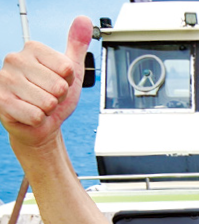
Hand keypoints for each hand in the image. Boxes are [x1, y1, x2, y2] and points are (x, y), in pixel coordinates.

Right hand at [0, 17, 91, 150]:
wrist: (41, 123)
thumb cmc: (54, 96)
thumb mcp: (72, 71)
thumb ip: (77, 46)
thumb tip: (84, 20)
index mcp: (33, 49)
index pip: (66, 68)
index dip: (68, 82)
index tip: (59, 82)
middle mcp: (15, 59)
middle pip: (58, 87)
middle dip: (58, 98)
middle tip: (49, 97)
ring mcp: (6, 79)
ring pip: (47, 102)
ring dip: (48, 110)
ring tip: (40, 105)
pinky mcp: (2, 100)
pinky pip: (35, 115)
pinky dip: (38, 120)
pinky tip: (30, 114)